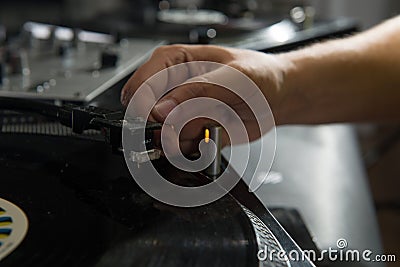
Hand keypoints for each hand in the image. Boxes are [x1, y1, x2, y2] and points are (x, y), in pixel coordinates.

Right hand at [121, 45, 287, 153]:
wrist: (277, 97)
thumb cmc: (259, 76)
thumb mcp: (233, 77)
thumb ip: (197, 92)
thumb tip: (163, 110)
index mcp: (174, 61)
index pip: (141, 88)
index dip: (147, 110)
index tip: (165, 124)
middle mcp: (171, 87)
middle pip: (146, 117)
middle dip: (169, 130)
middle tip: (197, 126)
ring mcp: (179, 112)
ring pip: (163, 138)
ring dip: (187, 140)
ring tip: (214, 124)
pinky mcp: (189, 131)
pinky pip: (179, 150)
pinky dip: (196, 150)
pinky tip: (213, 136)